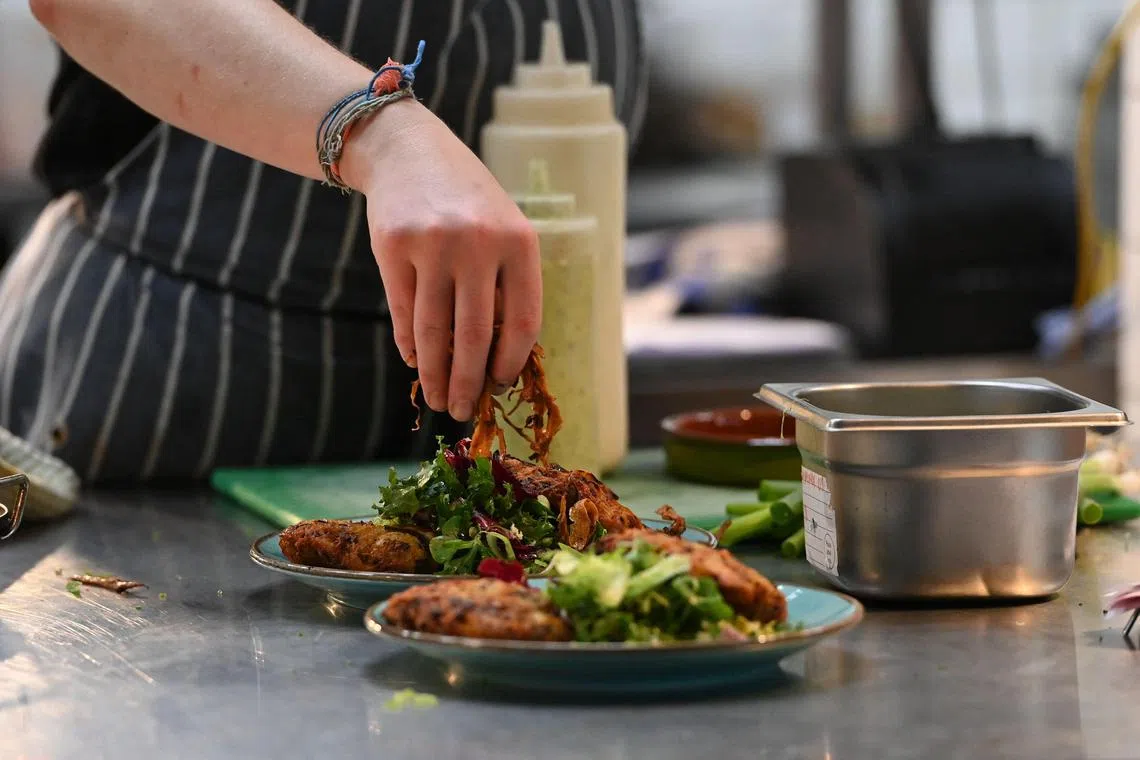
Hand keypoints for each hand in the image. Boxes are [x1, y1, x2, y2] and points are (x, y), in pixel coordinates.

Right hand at [340, 100, 541, 421]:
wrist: (409, 150)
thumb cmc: (466, 200)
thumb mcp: (502, 228)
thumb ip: (506, 283)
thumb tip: (499, 360)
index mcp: (518, 242)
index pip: (522, 320)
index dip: (511, 361)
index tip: (501, 384)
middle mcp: (477, 243)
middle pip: (474, 335)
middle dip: (470, 383)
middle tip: (465, 410)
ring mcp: (432, 245)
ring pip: (434, 332)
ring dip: (437, 374)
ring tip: (440, 399)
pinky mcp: (393, 248)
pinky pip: (403, 312)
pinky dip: (409, 345)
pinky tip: (415, 363)